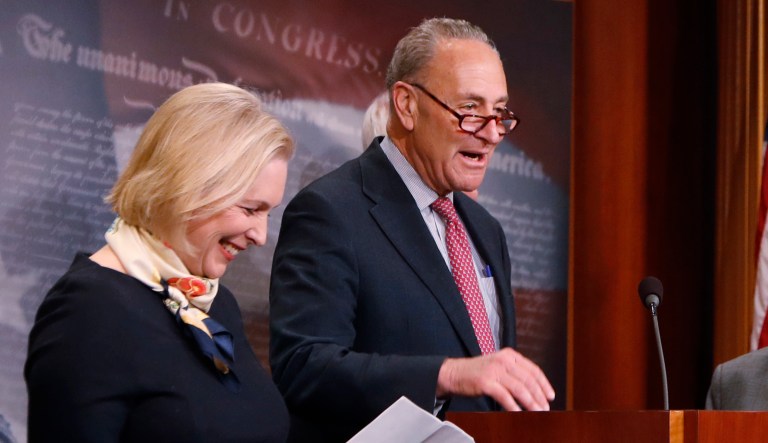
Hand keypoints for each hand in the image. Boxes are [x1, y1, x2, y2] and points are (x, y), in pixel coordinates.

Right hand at [436, 347, 554, 410]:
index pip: (533, 370)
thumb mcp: (499, 366)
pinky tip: (519, 413)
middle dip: (539, 396)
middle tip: (545, 408)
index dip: (544, 384)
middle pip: (528, 380)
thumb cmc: (478, 372)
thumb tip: (535, 389)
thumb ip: (515, 372)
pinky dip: (513, 406)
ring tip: (537, 412)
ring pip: (519, 388)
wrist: (455, 373)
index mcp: (509, 355)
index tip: (550, 396)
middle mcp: (503, 360)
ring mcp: (494, 370)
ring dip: (530, 402)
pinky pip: (504, 396)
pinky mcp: (486, 382)